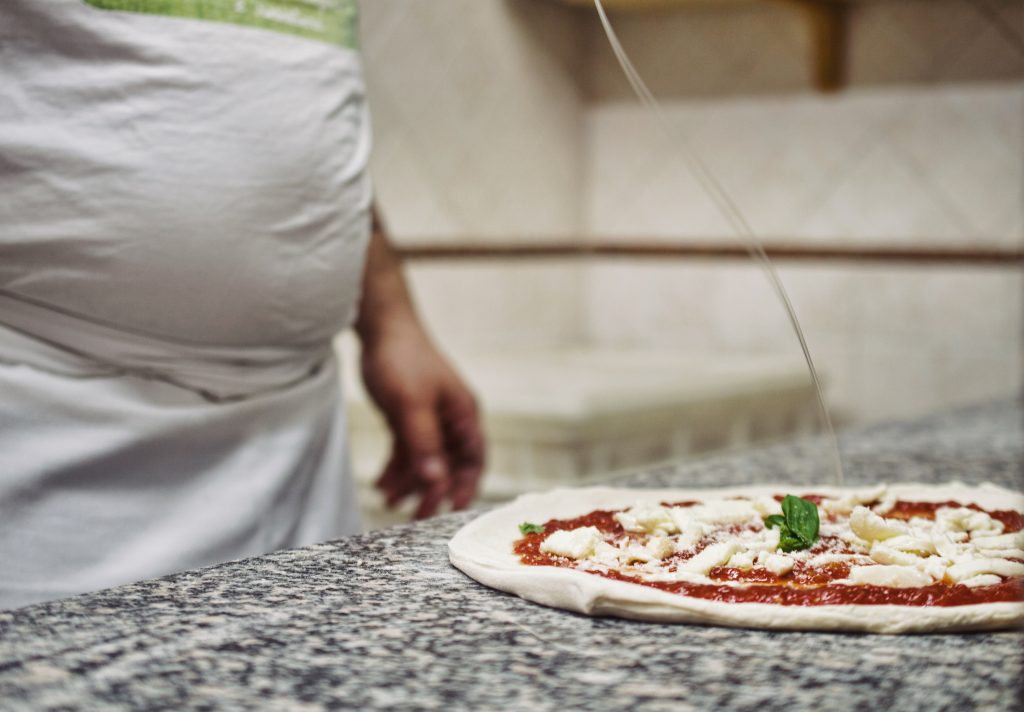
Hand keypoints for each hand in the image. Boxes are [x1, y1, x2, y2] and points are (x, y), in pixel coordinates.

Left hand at [359, 320, 484, 518]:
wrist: (379, 328)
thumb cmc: (403, 359)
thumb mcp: (412, 404)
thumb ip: (424, 442)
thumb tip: (436, 480)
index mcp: (463, 415)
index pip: (473, 459)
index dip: (465, 486)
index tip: (452, 510)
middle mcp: (451, 420)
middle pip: (449, 465)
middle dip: (434, 491)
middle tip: (417, 516)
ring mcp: (430, 420)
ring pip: (426, 462)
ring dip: (411, 483)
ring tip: (389, 501)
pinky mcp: (409, 419)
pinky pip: (407, 452)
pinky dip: (396, 469)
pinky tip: (382, 484)